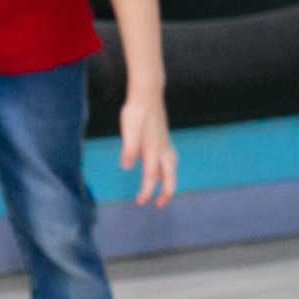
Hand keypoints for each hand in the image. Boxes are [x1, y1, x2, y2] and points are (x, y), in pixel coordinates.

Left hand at [117, 90, 177, 207]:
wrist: (148, 94)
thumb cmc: (136, 111)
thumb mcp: (129, 130)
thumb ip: (129, 149)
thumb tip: (126, 167)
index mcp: (152, 150)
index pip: (151, 176)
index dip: (146, 191)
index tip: (141, 202)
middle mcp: (162, 149)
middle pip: (169, 176)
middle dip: (166, 192)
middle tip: (160, 205)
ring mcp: (165, 142)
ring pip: (172, 167)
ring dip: (169, 180)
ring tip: (164, 189)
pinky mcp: (164, 137)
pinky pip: (170, 157)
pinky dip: (168, 167)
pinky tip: (163, 165)